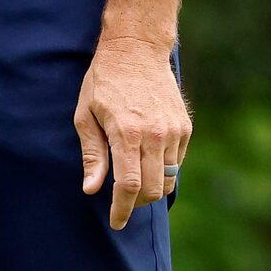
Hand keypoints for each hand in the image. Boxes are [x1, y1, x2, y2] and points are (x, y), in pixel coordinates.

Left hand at [75, 33, 188, 229]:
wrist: (137, 49)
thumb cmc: (104, 81)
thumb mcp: (86, 114)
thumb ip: (92, 154)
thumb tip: (92, 189)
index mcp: (127, 132)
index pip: (128, 185)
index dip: (122, 209)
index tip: (116, 221)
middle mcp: (155, 134)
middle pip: (152, 189)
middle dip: (136, 203)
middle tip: (122, 203)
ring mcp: (174, 131)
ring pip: (168, 180)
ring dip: (151, 189)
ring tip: (134, 183)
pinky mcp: (185, 127)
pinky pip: (178, 163)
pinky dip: (163, 171)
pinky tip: (147, 161)